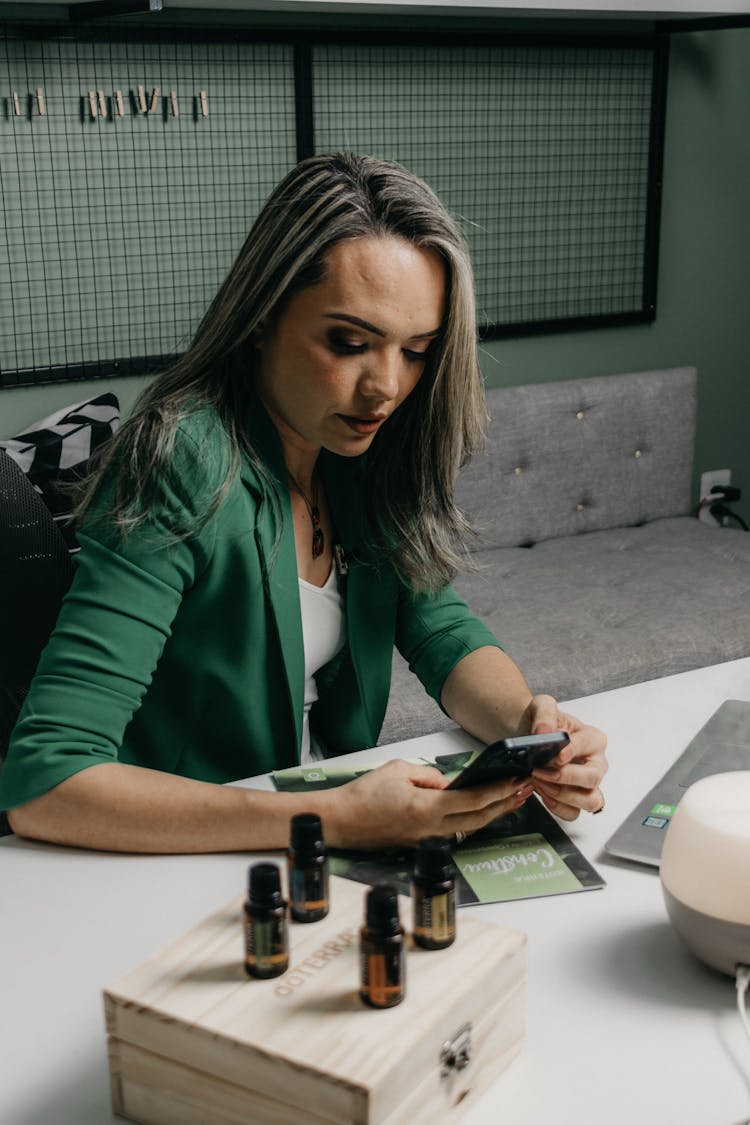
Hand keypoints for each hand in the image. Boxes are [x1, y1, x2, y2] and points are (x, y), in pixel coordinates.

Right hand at [324, 759, 533, 848]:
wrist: (341, 822)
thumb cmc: (363, 795)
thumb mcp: (398, 771)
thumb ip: (430, 777)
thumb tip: (450, 784)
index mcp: (427, 808)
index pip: (473, 800)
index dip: (499, 790)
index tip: (515, 779)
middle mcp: (431, 829)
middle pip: (479, 819)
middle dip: (506, 804)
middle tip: (525, 789)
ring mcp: (427, 840)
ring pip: (470, 828)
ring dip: (493, 814)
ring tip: (513, 800)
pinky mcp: (421, 844)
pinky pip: (454, 832)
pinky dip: (473, 821)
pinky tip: (483, 812)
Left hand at [521, 694, 607, 820]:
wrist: (527, 736)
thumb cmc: (541, 722)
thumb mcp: (541, 706)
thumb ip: (544, 714)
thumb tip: (543, 732)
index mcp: (593, 738)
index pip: (589, 745)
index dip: (573, 751)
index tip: (555, 756)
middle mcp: (596, 763)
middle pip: (594, 778)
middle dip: (565, 777)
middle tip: (540, 772)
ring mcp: (588, 784)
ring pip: (590, 801)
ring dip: (563, 795)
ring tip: (540, 783)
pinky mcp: (575, 799)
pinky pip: (573, 813)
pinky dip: (558, 808)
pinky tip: (543, 794)